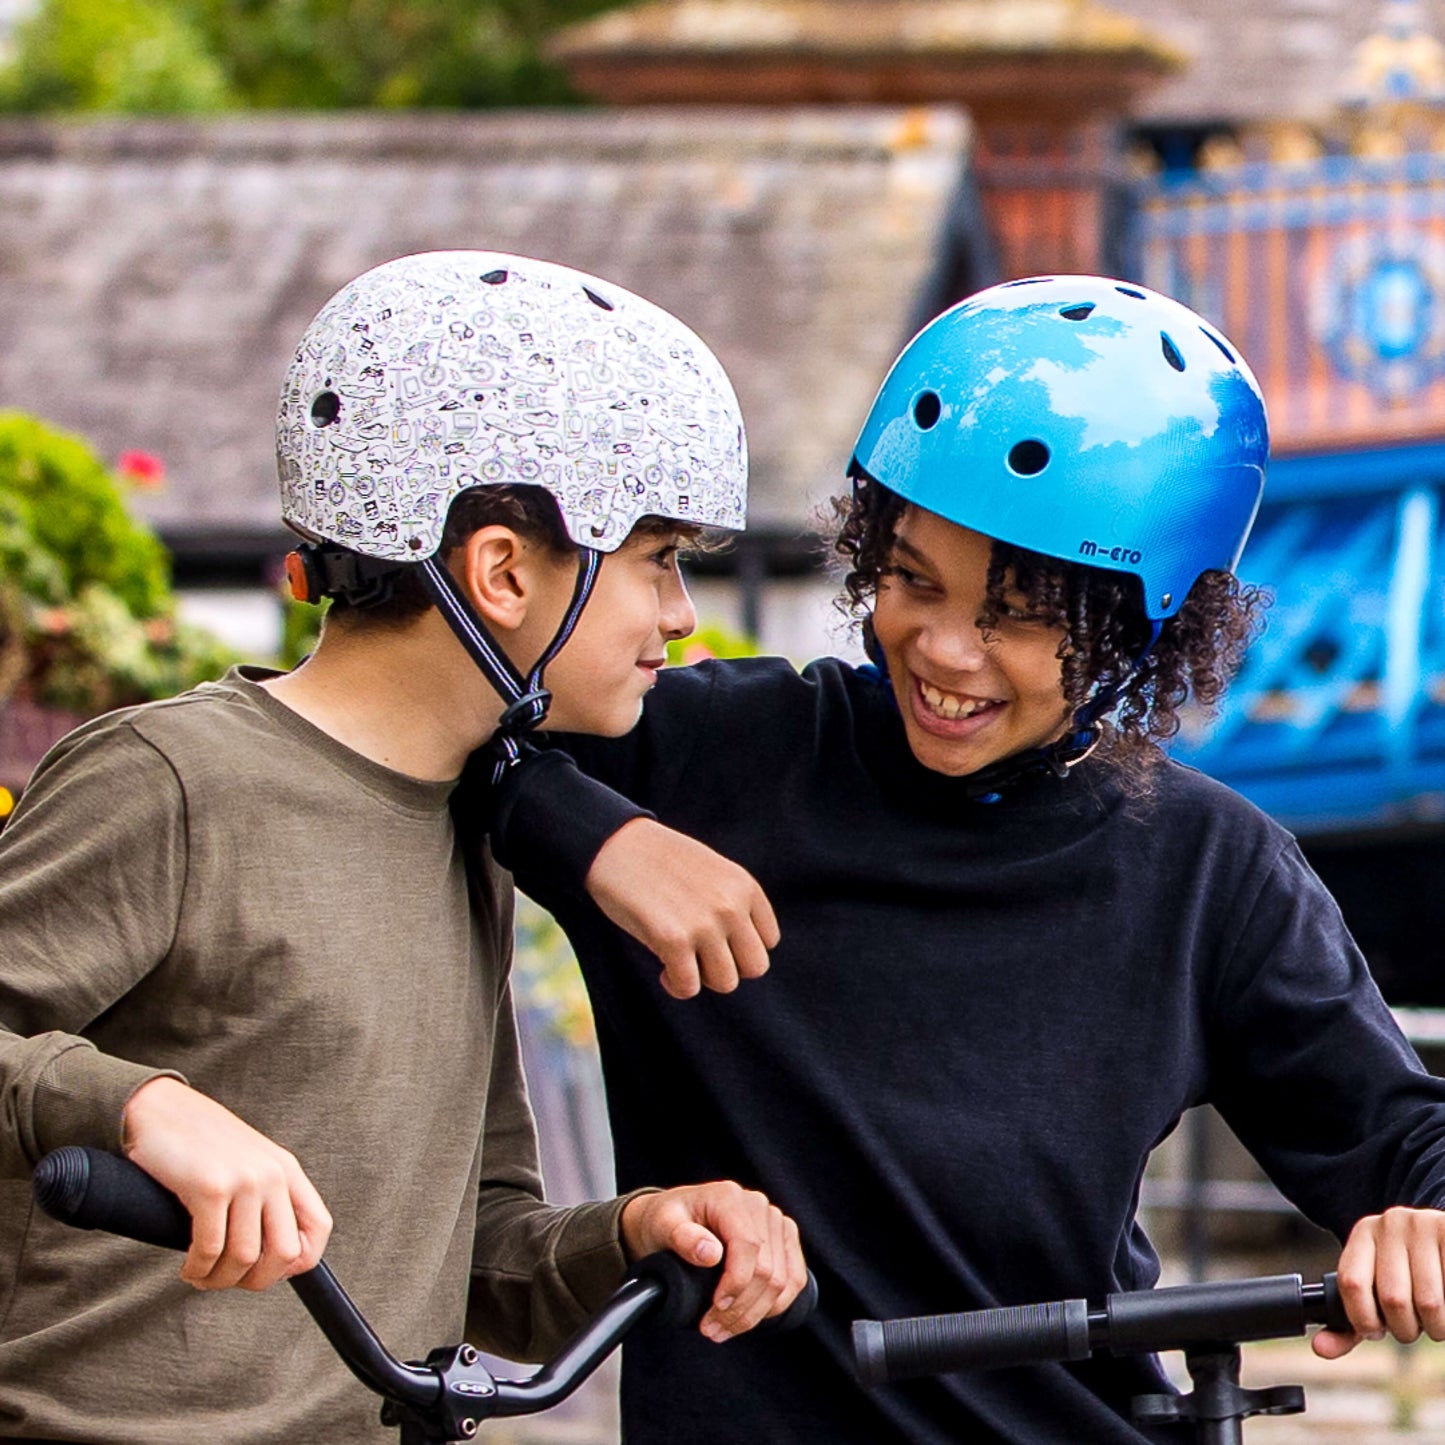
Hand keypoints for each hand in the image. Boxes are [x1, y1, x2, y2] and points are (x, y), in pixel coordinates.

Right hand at [122, 1077, 331, 1291]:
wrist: (161, 1109)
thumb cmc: (199, 1144)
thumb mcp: (248, 1163)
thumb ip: (265, 1199)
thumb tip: (273, 1258)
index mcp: (286, 1170)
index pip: (319, 1228)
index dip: (299, 1262)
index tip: (267, 1272)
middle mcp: (272, 1174)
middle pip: (285, 1253)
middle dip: (256, 1281)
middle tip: (227, 1281)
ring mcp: (244, 1180)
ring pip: (245, 1258)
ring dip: (219, 1280)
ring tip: (201, 1276)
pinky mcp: (210, 1187)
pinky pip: (210, 1250)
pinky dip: (198, 1270)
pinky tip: (189, 1268)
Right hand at [585, 818, 779, 998]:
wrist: (614, 844)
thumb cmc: (659, 861)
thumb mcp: (712, 872)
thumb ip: (731, 903)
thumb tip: (737, 953)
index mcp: (744, 886)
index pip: (768, 940)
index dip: (740, 948)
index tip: (716, 942)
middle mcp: (731, 906)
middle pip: (754, 967)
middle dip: (727, 968)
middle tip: (699, 957)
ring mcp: (704, 924)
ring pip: (725, 982)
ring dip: (700, 978)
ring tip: (679, 962)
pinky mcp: (673, 940)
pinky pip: (688, 987)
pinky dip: (676, 986)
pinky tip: (662, 969)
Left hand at [620, 1181, 805, 1341]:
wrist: (674, 1218)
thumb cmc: (665, 1221)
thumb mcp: (662, 1225)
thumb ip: (682, 1237)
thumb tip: (711, 1254)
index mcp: (730, 1198)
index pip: (748, 1246)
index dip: (736, 1283)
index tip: (715, 1308)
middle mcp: (758, 1205)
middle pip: (767, 1269)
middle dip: (741, 1309)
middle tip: (711, 1330)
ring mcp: (775, 1222)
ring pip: (783, 1280)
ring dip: (756, 1314)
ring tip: (725, 1330)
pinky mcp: (785, 1239)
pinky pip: (794, 1279)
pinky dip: (776, 1305)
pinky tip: (752, 1318)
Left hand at [1314, 1206, 1444, 1356]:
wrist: (1444, 1241)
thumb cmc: (1409, 1277)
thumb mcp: (1376, 1294)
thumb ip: (1348, 1326)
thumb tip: (1320, 1348)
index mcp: (1364, 1233)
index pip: (1351, 1283)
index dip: (1364, 1318)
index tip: (1377, 1329)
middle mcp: (1391, 1223)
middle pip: (1392, 1298)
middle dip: (1405, 1329)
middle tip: (1414, 1325)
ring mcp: (1423, 1225)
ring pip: (1429, 1303)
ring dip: (1435, 1327)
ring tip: (1435, 1317)